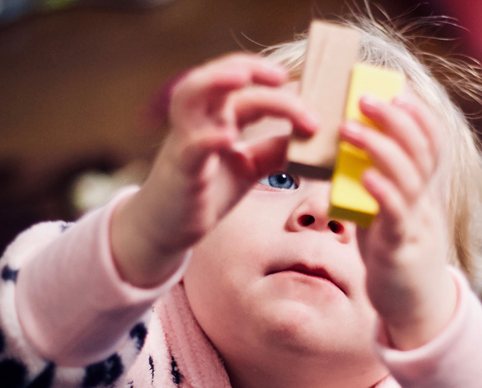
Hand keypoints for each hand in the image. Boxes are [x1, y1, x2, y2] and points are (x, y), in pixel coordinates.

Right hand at [111, 54, 317, 286]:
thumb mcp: (250, 167)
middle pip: (216, 77)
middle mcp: (199, 121)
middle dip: (247, 67)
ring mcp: (186, 142)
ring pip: (189, 96)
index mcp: (218, 117)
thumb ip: (275, 150)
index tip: (308, 100)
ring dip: (214, 80)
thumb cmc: (209, 191)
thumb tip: (312, 137)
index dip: (276, 89)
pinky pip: (190, 147)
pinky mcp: (181, 170)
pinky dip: (208, 138)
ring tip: (243, 77)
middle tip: (281, 75)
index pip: (246, 89)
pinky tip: (228, 137)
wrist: (169, 226)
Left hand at [339, 93, 456, 349]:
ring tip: (350, 127)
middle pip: (420, 151)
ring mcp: (415, 225)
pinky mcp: (400, 249)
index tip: (396, 89)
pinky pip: (395, 216)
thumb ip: (373, 190)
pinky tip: (364, 176)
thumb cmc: (394, 255)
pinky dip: (382, 192)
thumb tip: (344, 163)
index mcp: (421, 192)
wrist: (412, 305)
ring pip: (408, 178)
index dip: (418, 114)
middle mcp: (424, 203)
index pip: (431, 143)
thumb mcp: (385, 216)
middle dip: (395, 119)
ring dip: (379, 148)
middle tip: (365, 97)